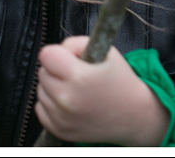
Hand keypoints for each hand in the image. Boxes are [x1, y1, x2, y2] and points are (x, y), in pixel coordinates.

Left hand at [35, 36, 169, 145]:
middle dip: (56, 69)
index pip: (46, 54)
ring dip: (53, 86)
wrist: (134, 116)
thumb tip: (59, 50)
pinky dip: (51, 103)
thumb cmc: (121, 81)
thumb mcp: (107, 51)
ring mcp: (61, 117)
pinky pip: (41, 108)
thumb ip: (77, 43)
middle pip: (42, 72)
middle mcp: (66, 99)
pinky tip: (70, 101)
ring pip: (41, 90)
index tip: (69, 57)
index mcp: (78, 77)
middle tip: (76, 73)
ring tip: (75, 88)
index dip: (58, 52)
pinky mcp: (59, 130)